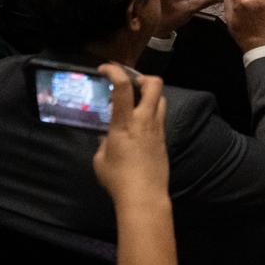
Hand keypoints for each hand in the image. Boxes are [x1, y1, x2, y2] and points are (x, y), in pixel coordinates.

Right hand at [92, 66, 168, 205]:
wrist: (144, 196)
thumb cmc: (118, 179)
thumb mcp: (100, 159)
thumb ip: (103, 143)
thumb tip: (106, 137)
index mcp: (125, 123)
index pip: (123, 87)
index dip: (115, 71)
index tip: (105, 68)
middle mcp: (144, 120)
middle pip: (155, 84)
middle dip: (143, 77)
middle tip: (130, 83)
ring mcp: (157, 129)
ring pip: (161, 99)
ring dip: (150, 95)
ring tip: (136, 103)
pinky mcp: (164, 139)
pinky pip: (160, 117)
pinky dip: (151, 114)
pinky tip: (140, 127)